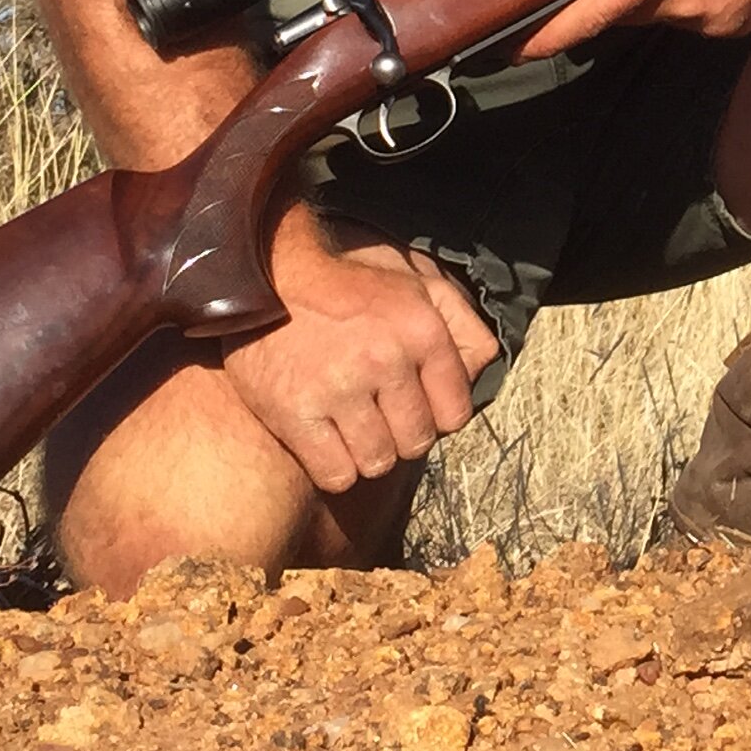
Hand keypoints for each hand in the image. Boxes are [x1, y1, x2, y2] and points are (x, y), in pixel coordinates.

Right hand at [220, 211, 500, 494]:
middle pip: (416, 442)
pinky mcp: (294, 412)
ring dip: (367, 452)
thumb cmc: (351, 287)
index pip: (455, 413)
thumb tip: (482, 371)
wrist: (269, 275)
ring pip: (378, 462)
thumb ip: (463, 325)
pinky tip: (326, 440)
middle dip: (401, 435)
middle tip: (378, 414)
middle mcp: (385, 359)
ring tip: (351, 425)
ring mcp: (338, 388)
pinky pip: (337, 475)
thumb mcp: (418, 285)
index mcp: (422, 330)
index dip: (436, 416)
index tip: (414, 405)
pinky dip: (334, 468)